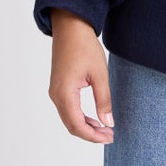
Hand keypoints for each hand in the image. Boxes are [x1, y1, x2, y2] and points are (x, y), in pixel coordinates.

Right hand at [48, 8, 114, 143]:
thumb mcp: (100, 74)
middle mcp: (56, 96)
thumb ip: (103, 100)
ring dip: (86, 126)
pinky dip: (81, 117)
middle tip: (110, 136)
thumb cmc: (85, 47)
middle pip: (72, 125)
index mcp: (65, 93)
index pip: (77, 125)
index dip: (93, 135)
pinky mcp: (58, 87)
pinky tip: (94, 117)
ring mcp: (55, 92)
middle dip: (90, 134)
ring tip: (105, 129)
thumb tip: (108, 122)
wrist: (71, 28)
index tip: (109, 137)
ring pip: (69, 118)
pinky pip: (68, 109)